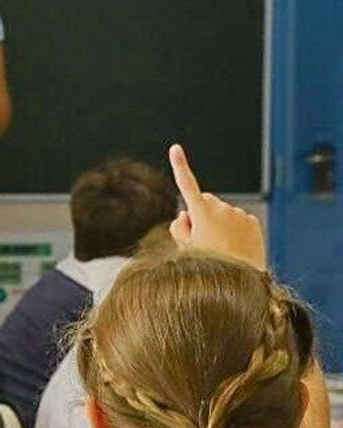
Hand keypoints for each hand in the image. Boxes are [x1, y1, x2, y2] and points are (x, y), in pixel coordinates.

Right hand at [168, 144, 265, 269]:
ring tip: (220, 246)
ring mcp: (238, 214)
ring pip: (221, 211)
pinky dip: (233, 228)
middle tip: (201, 238)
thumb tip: (186, 213)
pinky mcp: (252, 221)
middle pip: (203, 201)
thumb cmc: (209, 265)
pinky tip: (234, 245)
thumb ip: (178, 227)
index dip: (180, 165)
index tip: (175, 148)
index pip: (187, 185)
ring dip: (217, 222)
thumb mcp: (185, 249)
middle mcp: (221, 209)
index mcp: (202, 214)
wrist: (243, 279)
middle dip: (200, 213)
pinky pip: (236, 219)